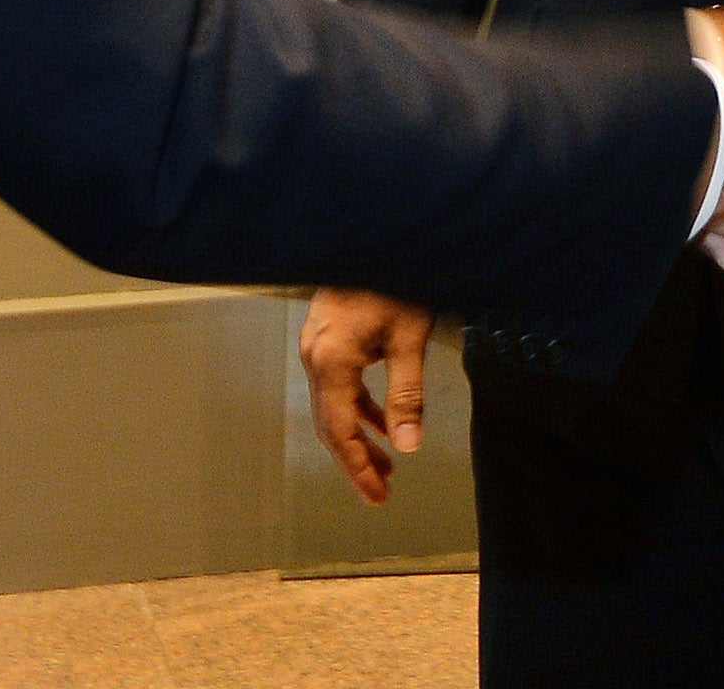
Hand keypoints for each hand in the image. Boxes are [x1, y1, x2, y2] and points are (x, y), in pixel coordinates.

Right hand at [298, 287, 434, 504]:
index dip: (357, 467)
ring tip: (388, 464)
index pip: (338, 431)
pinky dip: (361, 404)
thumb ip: (407, 394)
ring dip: (360, 434)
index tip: (376, 496)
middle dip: (357, 458)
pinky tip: (384, 419)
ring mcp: (317, 342)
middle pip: (331, 423)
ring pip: (334, 404)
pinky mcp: (327, 332)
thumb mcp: (410, 337)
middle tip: (382, 491)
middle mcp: (314, 354)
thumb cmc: (398, 277)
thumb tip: (408, 445)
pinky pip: (340, 381)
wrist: (378, 227)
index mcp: (330, 360)